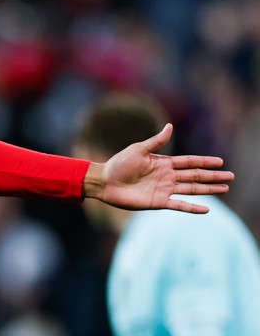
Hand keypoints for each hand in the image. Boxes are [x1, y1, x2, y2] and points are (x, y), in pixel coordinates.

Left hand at [84, 124, 233, 213]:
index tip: (221, 162)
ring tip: (225, 189)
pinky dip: (192, 207)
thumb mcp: (139, 149)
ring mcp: (164, 190)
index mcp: (164, 163)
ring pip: (191, 189)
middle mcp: (167, 177)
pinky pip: (179, 205)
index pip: (190, 162)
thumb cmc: (118, 164)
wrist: (104, 182)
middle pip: (195, 176)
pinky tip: (206, 209)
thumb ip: (156, 141)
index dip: (205, 162)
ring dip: (208, 190)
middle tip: (231, 177)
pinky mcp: (157, 202)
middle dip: (213, 176)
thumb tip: (170, 126)